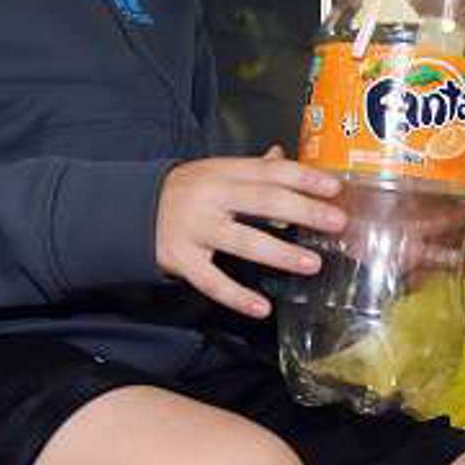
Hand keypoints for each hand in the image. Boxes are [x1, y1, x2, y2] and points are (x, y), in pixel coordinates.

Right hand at [155, 145, 345, 317]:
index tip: (334, 187)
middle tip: (336, 222)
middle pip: (263, 201)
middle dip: (304, 211)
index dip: (304, 178)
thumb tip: (286, 157)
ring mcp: (195, 229)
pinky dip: (237, 296)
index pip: (270, 172)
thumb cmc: (184, 191)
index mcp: (223, 172)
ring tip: (312, 264)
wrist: (128, 209)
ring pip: (243, 241)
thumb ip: (252, 169)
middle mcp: (211, 197)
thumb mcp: (216, 172)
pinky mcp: (181, 259)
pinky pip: (212, 281)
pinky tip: (261, 307)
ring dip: (280, 253)